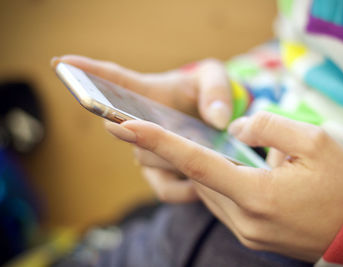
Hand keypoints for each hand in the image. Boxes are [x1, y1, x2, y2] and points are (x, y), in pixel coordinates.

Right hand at [52, 55, 231, 202]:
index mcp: (146, 94)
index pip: (112, 80)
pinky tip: (201, 184)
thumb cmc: (207, 94)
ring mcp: (147, 151)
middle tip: (171, 131)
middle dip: (142, 131)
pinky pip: (163, 189)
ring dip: (172, 158)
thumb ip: (216, 91)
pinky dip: (181, 189)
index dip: (86, 72)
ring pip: (146, 159)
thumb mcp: (215, 80)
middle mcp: (139, 123)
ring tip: (203, 153)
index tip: (61, 62)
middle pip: (126, 129)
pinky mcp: (161, 175)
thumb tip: (216, 119)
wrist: (216, 123)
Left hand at [106, 111, 342, 261]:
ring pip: (208, 192)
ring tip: (192, 146)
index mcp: (257, 195)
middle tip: (149, 128)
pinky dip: (216, 184)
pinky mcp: (251, 237)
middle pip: (198, 178)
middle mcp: (244, 219)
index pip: (195, 162)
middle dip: (175, 153)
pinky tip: (224, 170)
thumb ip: (269, 128)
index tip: (124, 127)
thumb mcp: (316, 142)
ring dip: (200, 168)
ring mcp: (246, 232)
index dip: (157, 141)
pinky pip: (222, 205)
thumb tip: (237, 130)